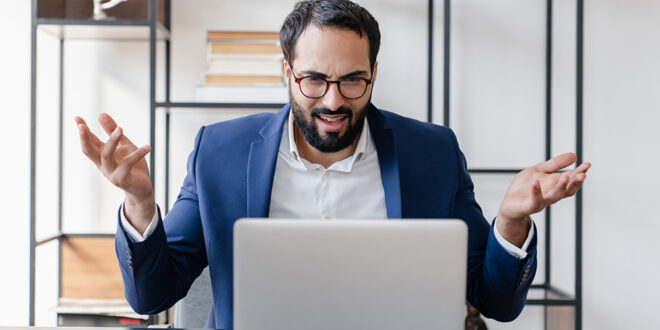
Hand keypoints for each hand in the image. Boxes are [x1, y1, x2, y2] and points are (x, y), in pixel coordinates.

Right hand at [74, 113, 154, 232]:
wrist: (142, 189)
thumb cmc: (132, 166)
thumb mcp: (124, 146)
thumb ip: (112, 131)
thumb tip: (101, 114)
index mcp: (102, 156)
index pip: (89, 142)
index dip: (83, 131)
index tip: (76, 118)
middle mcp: (103, 165)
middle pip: (89, 151)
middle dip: (84, 138)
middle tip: (81, 126)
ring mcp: (111, 173)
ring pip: (106, 156)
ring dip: (112, 141)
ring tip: (121, 128)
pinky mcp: (123, 179)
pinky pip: (128, 164)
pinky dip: (138, 154)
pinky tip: (148, 146)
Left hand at [497, 153, 590, 246]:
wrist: (508, 205)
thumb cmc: (524, 188)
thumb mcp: (538, 171)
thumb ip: (555, 164)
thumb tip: (574, 155)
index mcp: (554, 186)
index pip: (570, 180)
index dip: (579, 173)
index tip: (587, 164)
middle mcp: (550, 195)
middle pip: (567, 190)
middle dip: (575, 183)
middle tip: (583, 174)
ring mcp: (540, 202)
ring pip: (554, 196)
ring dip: (561, 187)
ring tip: (566, 177)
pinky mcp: (528, 206)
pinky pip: (534, 200)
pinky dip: (536, 191)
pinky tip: (536, 181)